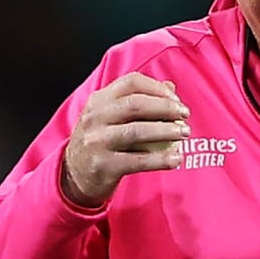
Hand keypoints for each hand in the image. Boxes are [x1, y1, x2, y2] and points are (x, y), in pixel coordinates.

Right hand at [61, 72, 189, 207]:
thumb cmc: (100, 141)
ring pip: (138, 131)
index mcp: (98, 100)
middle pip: (136, 105)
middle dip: (166, 108)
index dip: (158, 88)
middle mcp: (95, 118)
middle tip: (185, 115)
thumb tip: (170, 87)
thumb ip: (138, 100)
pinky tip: (177, 159)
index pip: (131, 83)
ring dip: (167, 131)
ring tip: (184, 133)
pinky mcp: (104, 165)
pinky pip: (139, 161)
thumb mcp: (110, 116)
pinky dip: (162, 159)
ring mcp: (97, 141)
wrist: (74, 175)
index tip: (176, 98)